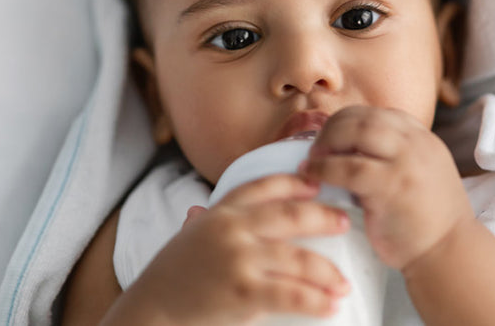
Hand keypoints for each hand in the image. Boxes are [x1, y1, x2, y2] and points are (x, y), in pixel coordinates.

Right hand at [131, 174, 351, 324]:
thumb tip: (197, 212)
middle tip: (345, 223)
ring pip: (298, 259)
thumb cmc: (169, 279)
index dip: (294, 182)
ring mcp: (239, 258)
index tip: (317, 184)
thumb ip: (200, 224)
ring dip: (328, 272)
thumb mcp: (185, 240)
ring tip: (343, 283)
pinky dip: (317, 300)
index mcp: (220, 213)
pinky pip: (292, 294)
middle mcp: (231, 229)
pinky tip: (331, 305)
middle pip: (291, 215)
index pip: (262, 186)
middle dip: (324, 217)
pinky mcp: (244, 291)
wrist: (149, 312)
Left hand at [299, 106, 470, 270]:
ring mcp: (406, 162)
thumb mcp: (419, 174)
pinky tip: (312, 176)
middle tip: (316, 149)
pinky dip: (324, 169)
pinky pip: (349, 167)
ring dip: (326, 143)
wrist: (449, 252)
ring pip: (356, 132)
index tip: (331, 138)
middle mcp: (416, 143)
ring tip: (312, 160)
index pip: (379, 114)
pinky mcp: (392, 185)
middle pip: (364, 118)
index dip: (349, 122)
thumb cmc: (427, 220)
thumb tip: (345, 149)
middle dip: (333, 128)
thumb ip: (393, 157)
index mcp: (423, 139)